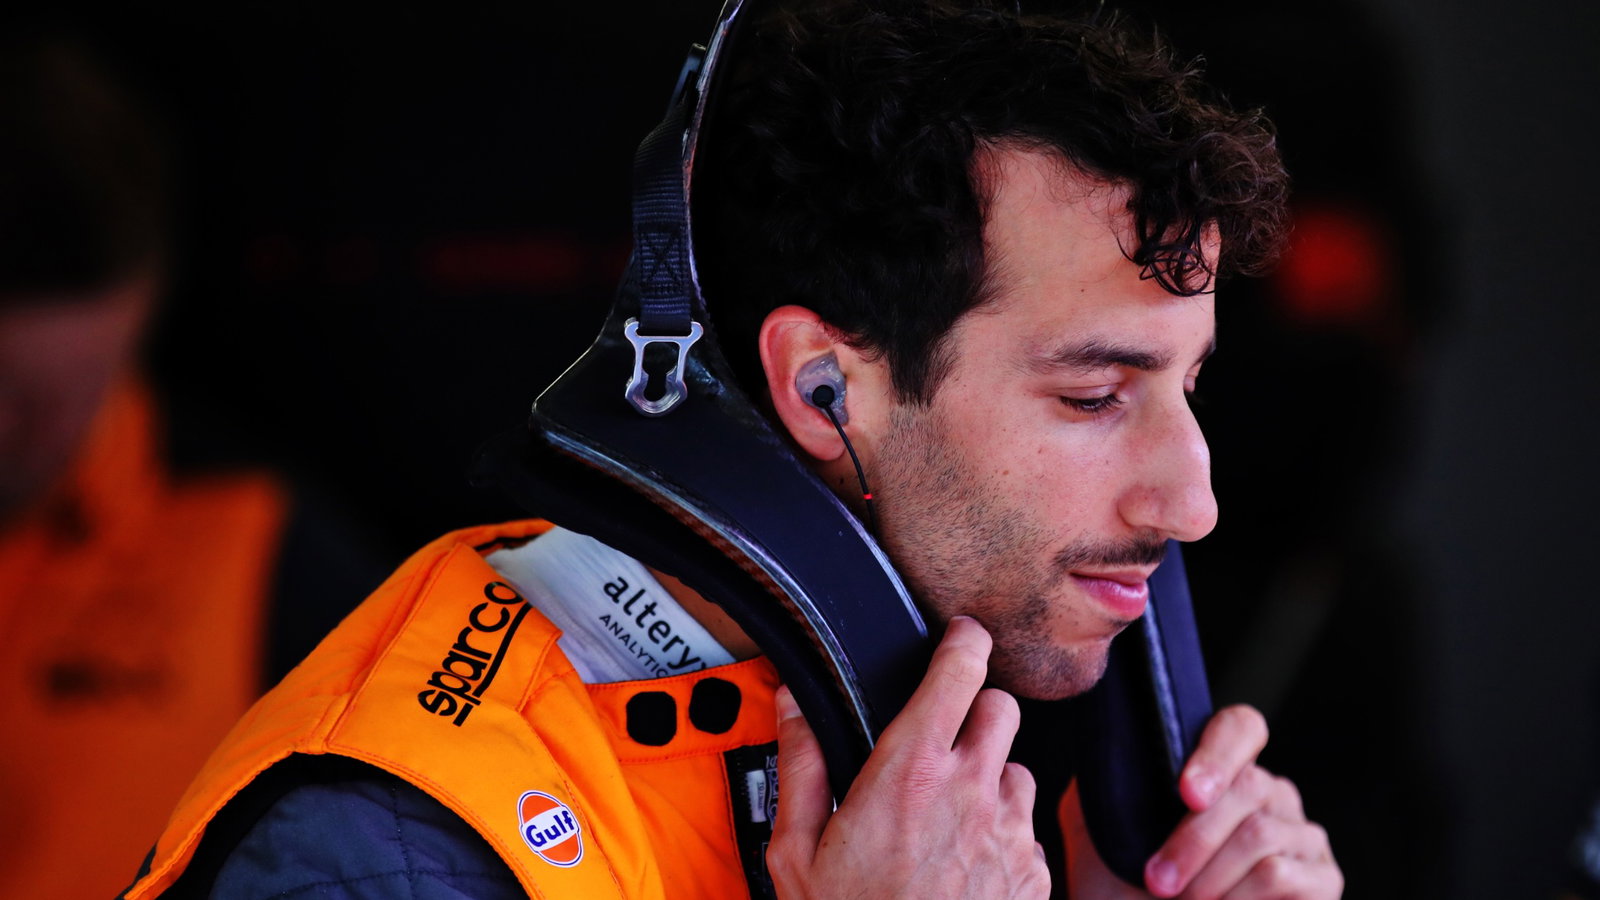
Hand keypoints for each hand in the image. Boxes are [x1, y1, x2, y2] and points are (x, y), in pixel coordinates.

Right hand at [767, 616, 1049, 898]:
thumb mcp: (797, 851)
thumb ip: (801, 766)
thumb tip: (794, 705)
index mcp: (911, 772)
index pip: (960, 670)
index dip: (963, 641)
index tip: (959, 636)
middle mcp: (972, 792)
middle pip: (1002, 708)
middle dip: (976, 711)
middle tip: (944, 741)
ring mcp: (1011, 834)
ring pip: (1020, 770)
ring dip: (991, 779)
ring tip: (949, 818)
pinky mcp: (1035, 874)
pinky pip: (1030, 829)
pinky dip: (1004, 834)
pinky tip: (965, 864)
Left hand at [1063, 705, 1342, 898]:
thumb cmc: (1125, 888)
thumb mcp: (1104, 829)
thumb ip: (1109, 782)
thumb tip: (1111, 745)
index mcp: (1224, 771)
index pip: (1241, 727)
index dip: (1218, 752)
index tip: (1186, 793)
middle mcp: (1272, 795)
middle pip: (1248, 787)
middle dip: (1194, 839)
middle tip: (1158, 882)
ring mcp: (1303, 836)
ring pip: (1262, 835)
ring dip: (1211, 877)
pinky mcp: (1324, 882)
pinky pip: (1282, 875)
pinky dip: (1239, 899)